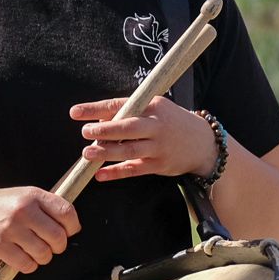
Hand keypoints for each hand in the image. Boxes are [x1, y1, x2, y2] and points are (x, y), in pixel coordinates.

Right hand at [0, 185, 79, 271]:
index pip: (67, 213)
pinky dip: (29, 265)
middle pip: (58, 237)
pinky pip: (25, 264)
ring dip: (44, 258)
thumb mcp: (25, 195)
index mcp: (34, 196)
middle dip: (59, 246)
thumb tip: (72, 226)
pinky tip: (24, 259)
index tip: (68, 232)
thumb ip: (48, 207)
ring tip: (37, 253)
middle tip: (52, 246)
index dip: (72, 227)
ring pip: (43, 253)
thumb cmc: (0, 205)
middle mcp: (23, 211)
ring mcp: (10, 229)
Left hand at [70, 96, 217, 181]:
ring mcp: (159, 147)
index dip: (96, 109)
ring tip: (87, 154)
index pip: (121, 105)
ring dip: (107, 153)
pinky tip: (100, 174)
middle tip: (85, 132)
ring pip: (129, 150)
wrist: (204, 143)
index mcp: (153, 107)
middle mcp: (157, 126)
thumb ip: (130, 113)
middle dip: (105, 130)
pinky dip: (117, 172)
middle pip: (128, 128)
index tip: (75, 112)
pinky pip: (134, 170)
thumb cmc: (173, 123)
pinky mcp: (160, 165)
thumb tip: (99, 121)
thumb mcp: (156, 110)